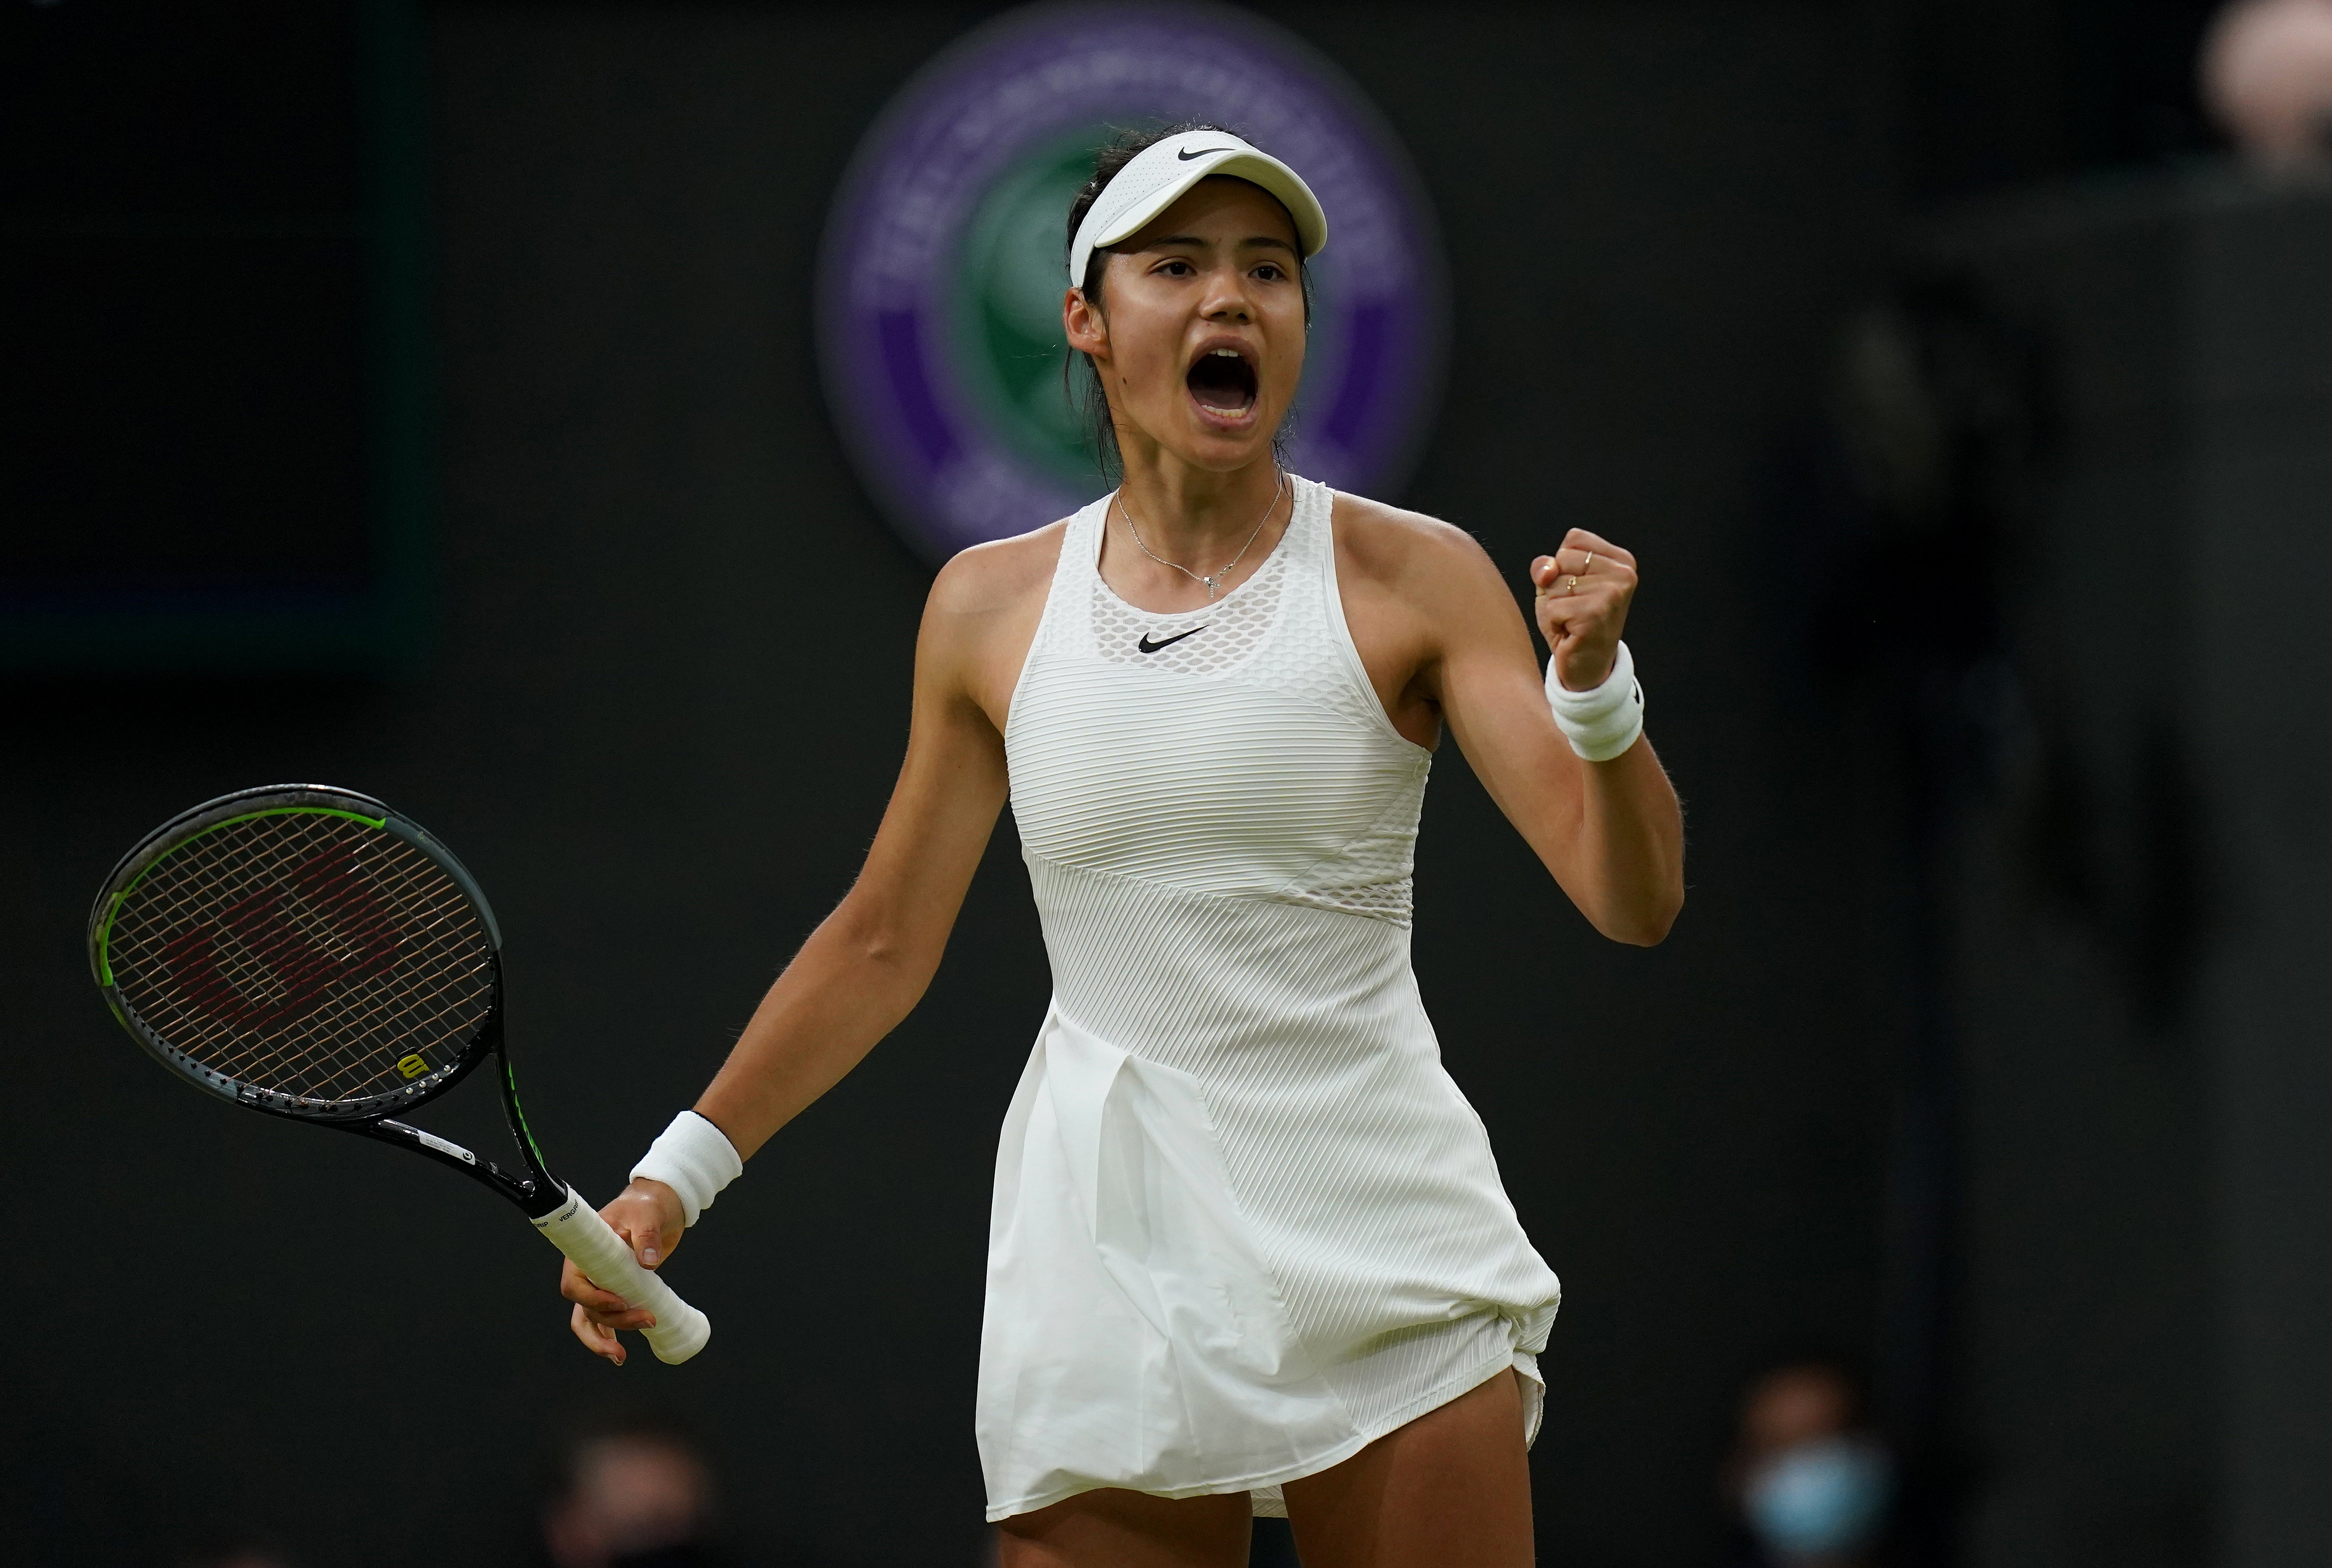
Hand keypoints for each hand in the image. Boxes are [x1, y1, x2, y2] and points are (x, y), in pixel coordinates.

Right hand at [560, 1177, 684, 1366]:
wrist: (659, 1207)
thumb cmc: (644, 1206)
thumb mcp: (646, 1215)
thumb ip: (646, 1236)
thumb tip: (648, 1262)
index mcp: (584, 1254)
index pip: (574, 1284)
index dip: (592, 1298)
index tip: (619, 1301)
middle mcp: (588, 1273)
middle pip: (586, 1307)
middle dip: (611, 1321)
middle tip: (645, 1320)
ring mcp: (601, 1284)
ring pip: (591, 1319)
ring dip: (603, 1339)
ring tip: (620, 1357)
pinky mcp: (617, 1291)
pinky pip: (605, 1319)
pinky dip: (609, 1335)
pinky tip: (619, 1353)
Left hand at [1531, 528, 1638, 691]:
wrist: (1585, 665)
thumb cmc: (1571, 621)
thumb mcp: (1554, 585)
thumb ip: (1546, 566)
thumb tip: (1547, 570)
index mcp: (1621, 560)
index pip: (1573, 538)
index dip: (1562, 564)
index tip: (1578, 588)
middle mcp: (1624, 573)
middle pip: (1562, 558)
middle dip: (1557, 586)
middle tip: (1574, 608)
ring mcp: (1613, 593)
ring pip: (1555, 583)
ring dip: (1554, 606)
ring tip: (1573, 620)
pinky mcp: (1597, 614)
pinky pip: (1553, 607)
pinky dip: (1553, 622)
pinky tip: (1571, 632)